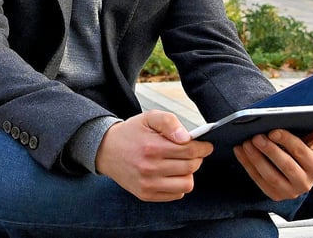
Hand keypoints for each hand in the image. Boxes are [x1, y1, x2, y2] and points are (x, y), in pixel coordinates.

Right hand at [94, 110, 212, 201]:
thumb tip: (186, 137)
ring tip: (182, 164)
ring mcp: (148, 184)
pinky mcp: (146, 195)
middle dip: (197, 158)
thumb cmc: (131, 133)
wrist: (106, 150)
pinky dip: (179, 184)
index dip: (203, 147)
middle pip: (190, 167)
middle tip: (194, 152)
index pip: (190, 151)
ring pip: (186, 184)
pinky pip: (176, 195)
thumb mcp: (148, 118)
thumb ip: (169, 122)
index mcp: (152, 147)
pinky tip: (172, 173)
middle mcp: (150, 168)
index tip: (206, 145)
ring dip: (189, 173)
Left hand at [233, 116, 312, 200]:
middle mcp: (304, 183)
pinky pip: (257, 180)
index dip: (287, 141)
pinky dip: (247, 165)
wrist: (300, 175)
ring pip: (269, 175)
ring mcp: (288, 191)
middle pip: (285, 166)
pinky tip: (239, 150)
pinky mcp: (273, 195)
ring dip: (255, 158)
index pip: (301, 153)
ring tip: (246, 142)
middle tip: (256, 136)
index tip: (273, 130)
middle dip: (269, 150)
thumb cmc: (306, 152)